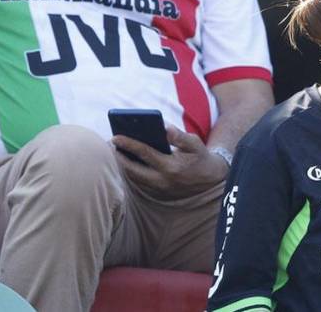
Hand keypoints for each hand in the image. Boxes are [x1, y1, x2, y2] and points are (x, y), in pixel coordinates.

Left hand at [113, 124, 229, 199]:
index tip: (115, 137)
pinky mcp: (158, 193)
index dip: (129, 145)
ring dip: (123, 165)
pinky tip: (125, 160)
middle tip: (110, 145)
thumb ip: (179, 136)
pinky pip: (139, 182)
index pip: (145, 153)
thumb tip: (165, 128)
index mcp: (171, 167)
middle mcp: (163, 181)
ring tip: (115, 151)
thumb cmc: (200, 157)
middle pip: (133, 170)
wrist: (210, 179)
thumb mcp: (195, 144)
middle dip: (119, 158)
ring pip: (134, 178)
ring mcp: (159, 189)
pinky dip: (131, 171)